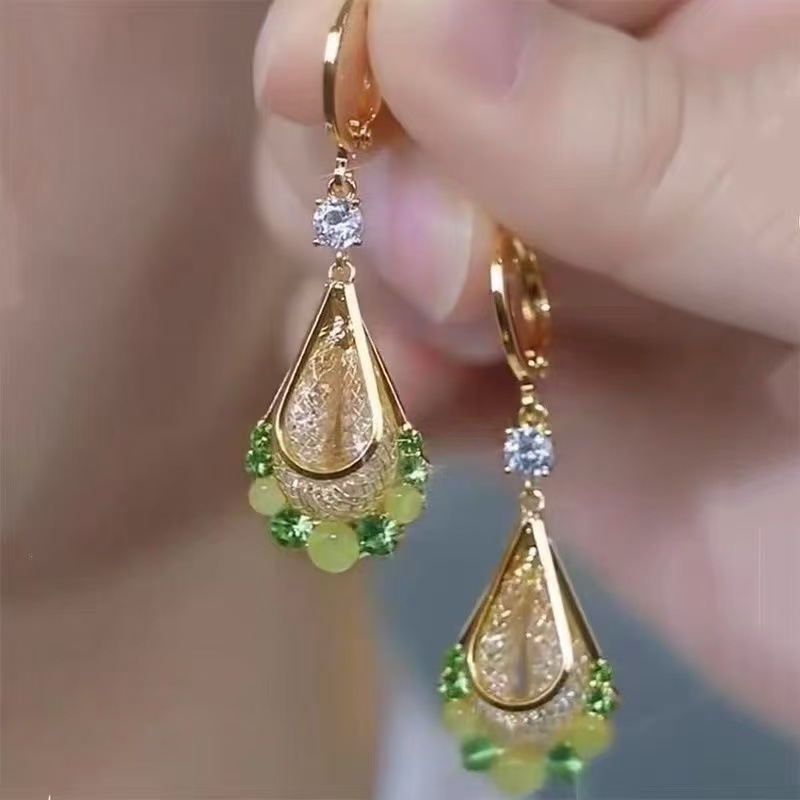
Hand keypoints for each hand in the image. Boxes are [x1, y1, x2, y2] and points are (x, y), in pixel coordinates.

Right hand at [254, 0, 799, 734]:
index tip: (313, 81)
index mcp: (718, 41)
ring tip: (444, 357)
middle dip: (377, 169)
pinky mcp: (512, 383)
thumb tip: (415, 23)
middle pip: (401, 90)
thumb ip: (651, 144)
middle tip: (443, 274)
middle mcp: (615, 142)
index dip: (385, 12)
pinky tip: (415, 410)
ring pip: (374, 215)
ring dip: (362, 276)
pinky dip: (365, 377)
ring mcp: (553, 267)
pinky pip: (391, 348)